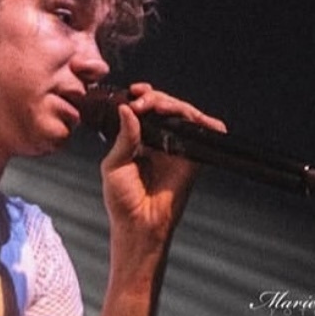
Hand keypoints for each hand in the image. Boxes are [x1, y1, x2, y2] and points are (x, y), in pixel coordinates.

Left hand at [100, 82, 226, 256]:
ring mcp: (177, 147)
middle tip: (140, 100)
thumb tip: (127, 108)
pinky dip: (199, 119)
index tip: (133, 91)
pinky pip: (201, 131)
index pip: (144, 110)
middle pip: (164, 106)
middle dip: (154, 98)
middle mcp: (159, 140)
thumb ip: (124, 136)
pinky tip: (185, 114)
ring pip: (181, 113)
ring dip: (169, 103)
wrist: (139, 224)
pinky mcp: (193, 156)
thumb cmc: (122, 200)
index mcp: (138, 140)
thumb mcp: (113, 164)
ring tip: (153, 105)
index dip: (142, 97)